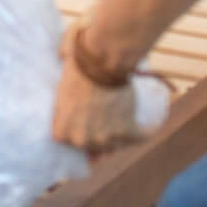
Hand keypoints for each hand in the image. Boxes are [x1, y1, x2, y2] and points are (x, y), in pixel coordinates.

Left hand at [52, 29, 156, 155]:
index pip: (68, 141)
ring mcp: (106, 139)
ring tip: (122, 121)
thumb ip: (59, 80)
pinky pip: (140, 137)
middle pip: (92, 146)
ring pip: (114, 145)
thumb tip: (61, 59)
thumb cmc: (77, 62)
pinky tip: (148, 128)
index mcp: (61, 132)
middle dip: (97, 135)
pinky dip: (145, 131)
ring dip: (119, 136)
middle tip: (102, 120)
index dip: (77, 129)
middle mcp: (82, 140)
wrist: (103, 60)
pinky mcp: (128, 131)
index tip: (82, 122)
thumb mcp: (59, 76)